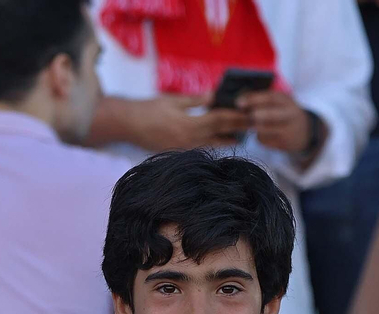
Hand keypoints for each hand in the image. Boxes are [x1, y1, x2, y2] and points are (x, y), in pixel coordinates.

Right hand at [125, 93, 250, 150]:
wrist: (127, 125)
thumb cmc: (149, 109)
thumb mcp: (174, 100)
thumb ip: (195, 100)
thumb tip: (214, 96)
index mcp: (189, 124)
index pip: (220, 120)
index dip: (236, 117)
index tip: (249, 114)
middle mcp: (189, 140)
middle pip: (219, 135)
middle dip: (236, 130)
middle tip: (251, 127)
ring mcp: (183, 149)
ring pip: (211, 145)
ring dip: (226, 141)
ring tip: (239, 137)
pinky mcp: (177, 152)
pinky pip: (200, 149)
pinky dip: (211, 144)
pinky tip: (217, 141)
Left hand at [237, 91, 314, 156]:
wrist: (304, 132)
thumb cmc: (284, 113)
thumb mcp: (280, 102)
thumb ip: (263, 100)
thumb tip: (239, 100)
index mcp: (286, 100)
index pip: (270, 98)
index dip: (253, 99)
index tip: (238, 103)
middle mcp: (289, 114)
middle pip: (270, 114)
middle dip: (255, 115)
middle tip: (246, 116)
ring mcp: (287, 130)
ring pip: (265, 130)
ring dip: (255, 127)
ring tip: (252, 124)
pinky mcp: (283, 144)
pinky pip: (264, 140)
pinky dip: (259, 137)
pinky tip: (264, 134)